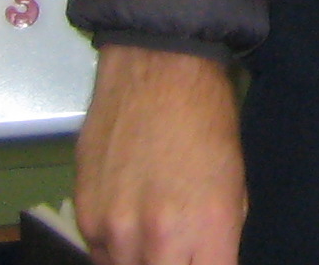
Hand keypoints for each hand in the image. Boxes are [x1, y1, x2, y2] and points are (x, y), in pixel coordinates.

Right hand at [74, 42, 246, 264]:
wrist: (156, 72)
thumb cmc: (208, 121)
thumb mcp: (234, 183)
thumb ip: (217, 238)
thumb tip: (206, 261)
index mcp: (207, 228)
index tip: (205, 259)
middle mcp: (158, 239)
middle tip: (177, 249)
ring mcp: (116, 232)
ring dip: (141, 260)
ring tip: (151, 238)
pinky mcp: (84, 218)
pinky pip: (100, 255)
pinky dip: (115, 250)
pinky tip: (128, 225)